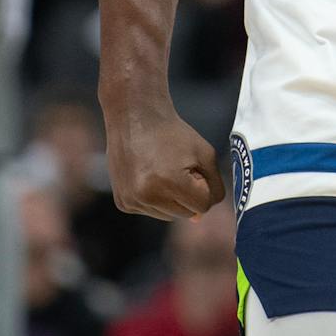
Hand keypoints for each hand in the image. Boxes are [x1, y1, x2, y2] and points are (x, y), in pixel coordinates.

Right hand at [104, 93, 224, 219]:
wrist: (135, 117)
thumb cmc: (174, 134)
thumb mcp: (205, 154)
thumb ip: (213, 186)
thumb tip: (199, 218)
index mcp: (170, 182)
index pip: (203, 206)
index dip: (204, 187)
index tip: (195, 169)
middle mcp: (147, 196)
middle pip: (186, 213)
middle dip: (189, 195)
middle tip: (178, 167)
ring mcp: (132, 201)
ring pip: (168, 215)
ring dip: (173, 199)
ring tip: (163, 170)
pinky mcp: (122, 203)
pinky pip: (151, 211)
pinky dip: (156, 199)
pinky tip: (150, 176)